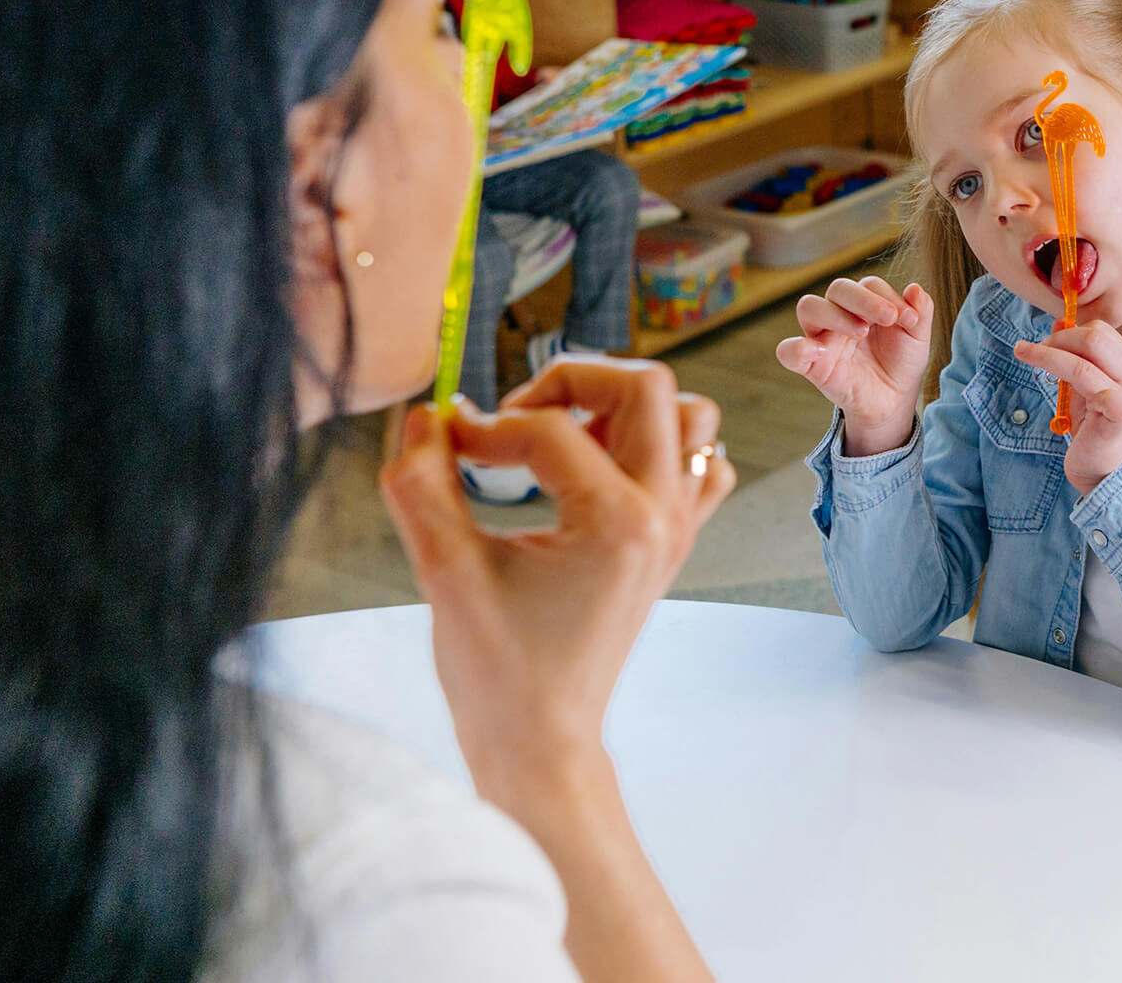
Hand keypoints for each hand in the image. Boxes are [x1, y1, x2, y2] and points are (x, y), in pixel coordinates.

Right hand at [378, 357, 735, 801]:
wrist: (543, 741)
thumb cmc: (496, 671)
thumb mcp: (444, 573)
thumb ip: (422, 485)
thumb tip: (421, 416)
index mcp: (616, 523)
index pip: (549, 428)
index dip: (484, 424)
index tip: (446, 445)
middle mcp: (663, 515)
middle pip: (645, 385)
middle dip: (571, 379)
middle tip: (515, 418)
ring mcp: (679, 528)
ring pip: (688, 415)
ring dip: (623, 405)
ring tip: (563, 436)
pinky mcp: (675, 541)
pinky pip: (700, 465)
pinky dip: (660, 448)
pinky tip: (600, 470)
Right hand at [774, 276, 932, 456]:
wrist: (893, 400)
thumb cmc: (901, 363)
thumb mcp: (917, 339)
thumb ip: (920, 313)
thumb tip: (915, 289)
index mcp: (865, 304)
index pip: (868, 284)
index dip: (888, 296)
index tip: (908, 318)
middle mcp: (840, 314)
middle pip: (838, 288)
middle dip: (863, 299)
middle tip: (888, 317)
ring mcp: (822, 338)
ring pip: (809, 307)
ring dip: (835, 315)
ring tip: (861, 332)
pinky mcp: (811, 365)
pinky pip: (788, 351)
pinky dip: (798, 347)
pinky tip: (822, 351)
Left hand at [1012, 321, 1121, 494]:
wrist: (1108, 471)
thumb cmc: (1095, 432)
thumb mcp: (1082, 388)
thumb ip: (1075, 357)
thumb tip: (1059, 324)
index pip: (1100, 329)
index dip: (1069, 329)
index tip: (1046, 340)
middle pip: (1094, 334)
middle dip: (1058, 337)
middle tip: (1032, 349)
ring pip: (1084, 352)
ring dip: (1046, 350)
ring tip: (1022, 352)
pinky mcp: (1117, 408)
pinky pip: (1081, 376)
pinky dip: (1056, 368)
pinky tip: (1043, 377)